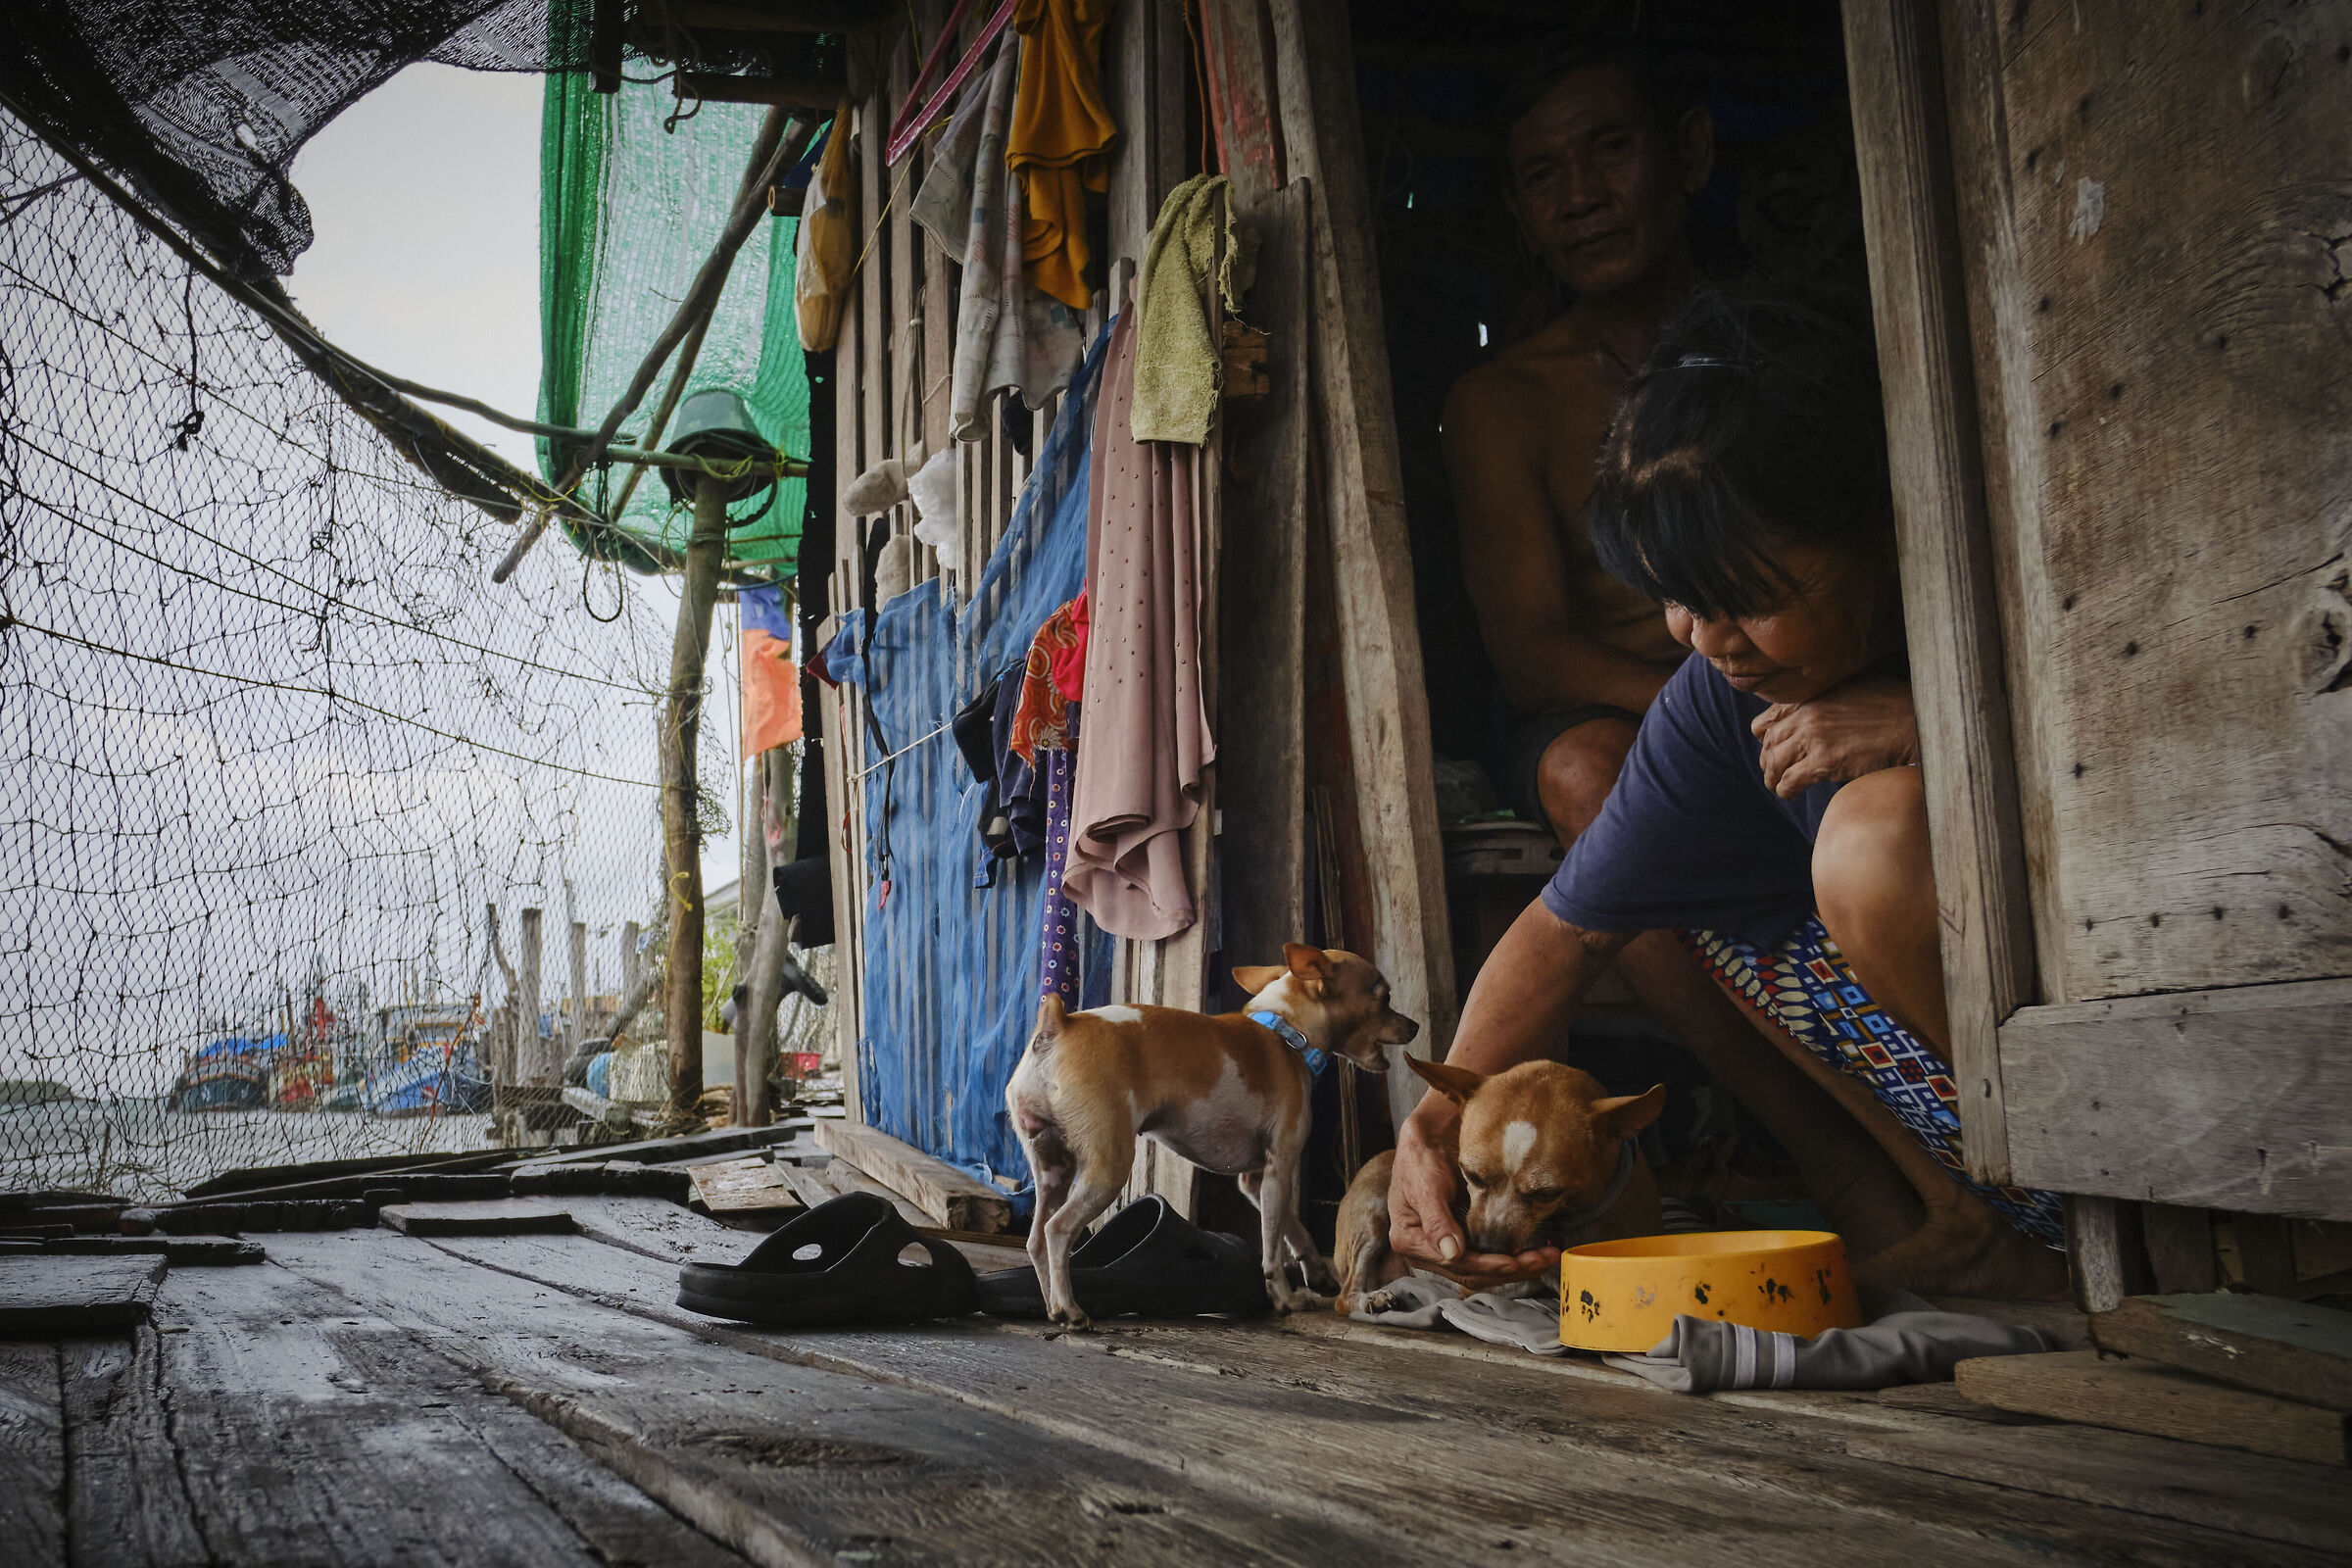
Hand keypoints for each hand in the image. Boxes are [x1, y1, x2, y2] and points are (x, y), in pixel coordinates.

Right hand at [1388, 1105, 1561, 1286]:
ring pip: (1484, 1268)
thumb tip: (1451, 1253)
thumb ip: (1436, 1221)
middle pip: (1473, 1272)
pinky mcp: (1464, 1237)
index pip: (1455, 1264)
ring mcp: (1448, 1245)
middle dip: (1509, 1269)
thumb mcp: (1425, 1185)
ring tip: (1544, 1257)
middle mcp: (1429, 1250)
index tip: (1513, 1261)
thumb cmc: (1420, 1157)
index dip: (1487, 1265)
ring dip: (1516, 1266)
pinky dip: (1512, 1255)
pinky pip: (1489, 1254)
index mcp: (1411, 1240)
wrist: (1429, 1138)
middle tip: (1539, 1260)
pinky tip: (1533, 1252)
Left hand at [1751, 674, 1919, 797]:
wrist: (1915, 721)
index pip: (1765, 722)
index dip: (1767, 739)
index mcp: (1809, 697)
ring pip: (1773, 764)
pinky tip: (1793, 794)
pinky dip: (1786, 791)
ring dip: (1774, 779)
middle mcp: (1805, 715)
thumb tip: (1817, 712)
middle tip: (1777, 773)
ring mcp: (1813, 738)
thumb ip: (1825, 699)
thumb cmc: (1892, 705)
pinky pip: (1789, 781)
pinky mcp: (1825, 762)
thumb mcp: (1851, 688)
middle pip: (1768, 745)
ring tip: (1781, 787)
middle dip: (1770, 762)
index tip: (1776, 750)